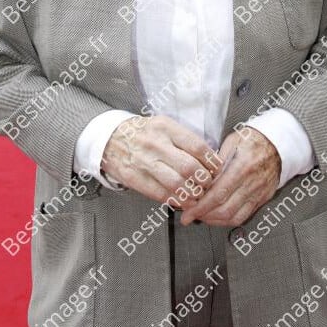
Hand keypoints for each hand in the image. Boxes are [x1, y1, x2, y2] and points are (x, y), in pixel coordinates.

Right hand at [102, 115, 217, 207]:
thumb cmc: (142, 133)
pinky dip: (176, 200)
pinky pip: (160, 194)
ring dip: (192, 193)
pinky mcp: (134, 178)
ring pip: (176, 183)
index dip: (211, 161)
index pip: (197, 146)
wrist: (109, 138)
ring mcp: (143, 162)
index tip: (217, 168)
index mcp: (165, 127)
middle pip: (189, 167)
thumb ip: (183, 139)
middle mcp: (155, 143)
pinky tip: (183, 200)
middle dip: (204, 180)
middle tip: (209, 184)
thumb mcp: (163, 125)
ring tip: (198, 194)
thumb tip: (208, 159)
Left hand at [180, 128, 280, 226]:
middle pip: (224, 209)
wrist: (277, 144)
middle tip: (190, 215)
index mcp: (242, 167)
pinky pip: (243, 217)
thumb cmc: (253, 140)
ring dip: (214, 220)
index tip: (188, 211)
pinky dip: (227, 220)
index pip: (218, 193)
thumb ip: (216, 159)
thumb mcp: (232, 140)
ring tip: (201, 216)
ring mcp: (258, 194)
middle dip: (204, 215)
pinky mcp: (261, 200)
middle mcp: (251, 183)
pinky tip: (217, 217)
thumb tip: (199, 175)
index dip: (200, 206)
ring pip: (234, 217)